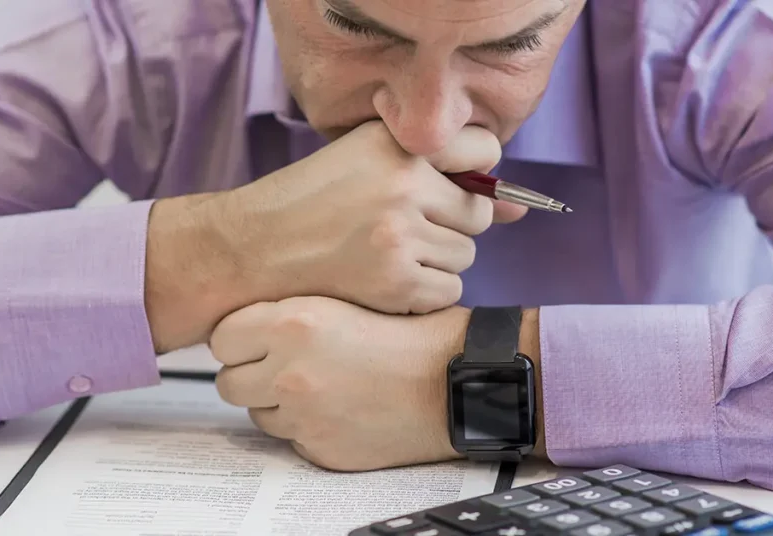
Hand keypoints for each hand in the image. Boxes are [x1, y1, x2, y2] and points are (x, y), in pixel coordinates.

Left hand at [210, 296, 471, 470]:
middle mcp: (289, 371)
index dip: (239, 339)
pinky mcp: (320, 449)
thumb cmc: (412, 334)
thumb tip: (252, 324)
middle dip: (250, 375)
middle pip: (229, 382)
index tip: (254, 340)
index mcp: (293, 323)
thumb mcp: (348, 298)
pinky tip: (341, 409)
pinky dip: (308, 428)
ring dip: (278, 403)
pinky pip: (292, 440)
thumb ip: (293, 312)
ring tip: (322, 386)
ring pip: (258, 414)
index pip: (221, 338)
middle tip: (282, 366)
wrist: (454, 381)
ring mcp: (302, 416)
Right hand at [212, 121, 527, 315]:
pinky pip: (447, 291)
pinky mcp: (395, 282)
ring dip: (437, 261)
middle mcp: (403, 185)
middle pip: (478, 214)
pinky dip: (424, 292)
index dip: (472, 176)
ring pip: (465, 256)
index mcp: (396, 145)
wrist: (254, 249)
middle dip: (451, 225)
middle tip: (405, 229)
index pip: (486, 152)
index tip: (447, 190)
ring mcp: (400, 236)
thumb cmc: (310, 202)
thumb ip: (444, 175)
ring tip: (388, 254)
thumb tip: (519, 208)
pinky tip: (386, 281)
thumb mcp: (368, 163)